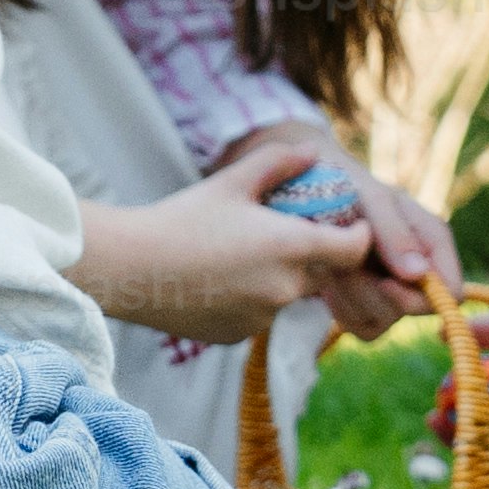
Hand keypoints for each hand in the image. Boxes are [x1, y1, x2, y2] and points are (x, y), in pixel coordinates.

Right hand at [79, 149, 375, 345]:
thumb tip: (312, 152)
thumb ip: (278, 162)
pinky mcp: (238, 336)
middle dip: (311, 253)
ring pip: (286, 295)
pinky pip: (257, 315)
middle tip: (281, 230)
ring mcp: (262, 318)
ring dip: (277, 278)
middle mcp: (285, 289)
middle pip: (321, 273)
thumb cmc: (181, 218)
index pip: (353, 249)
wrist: (131, 268)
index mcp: (291, 246)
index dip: (356, 235)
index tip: (346, 223)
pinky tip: (216, 279)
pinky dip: (248, 299)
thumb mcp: (232, 181)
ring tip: (237, 253)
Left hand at [323, 158, 461, 344]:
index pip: (451, 293)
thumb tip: (419, 274)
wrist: (308, 189)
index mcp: (432, 243)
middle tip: (342, 261)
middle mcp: (417, 271)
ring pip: (381, 321)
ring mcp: (391, 289)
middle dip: (372, 291)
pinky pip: (357, 325)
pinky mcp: (363, 303)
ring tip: (331, 261)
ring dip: (349, 294)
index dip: (421, 297)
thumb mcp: (372, 199)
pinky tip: (327, 278)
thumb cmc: (348, 185)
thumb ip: (395, 233)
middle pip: (411, 311)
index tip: (384, 281)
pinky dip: (338, 305)